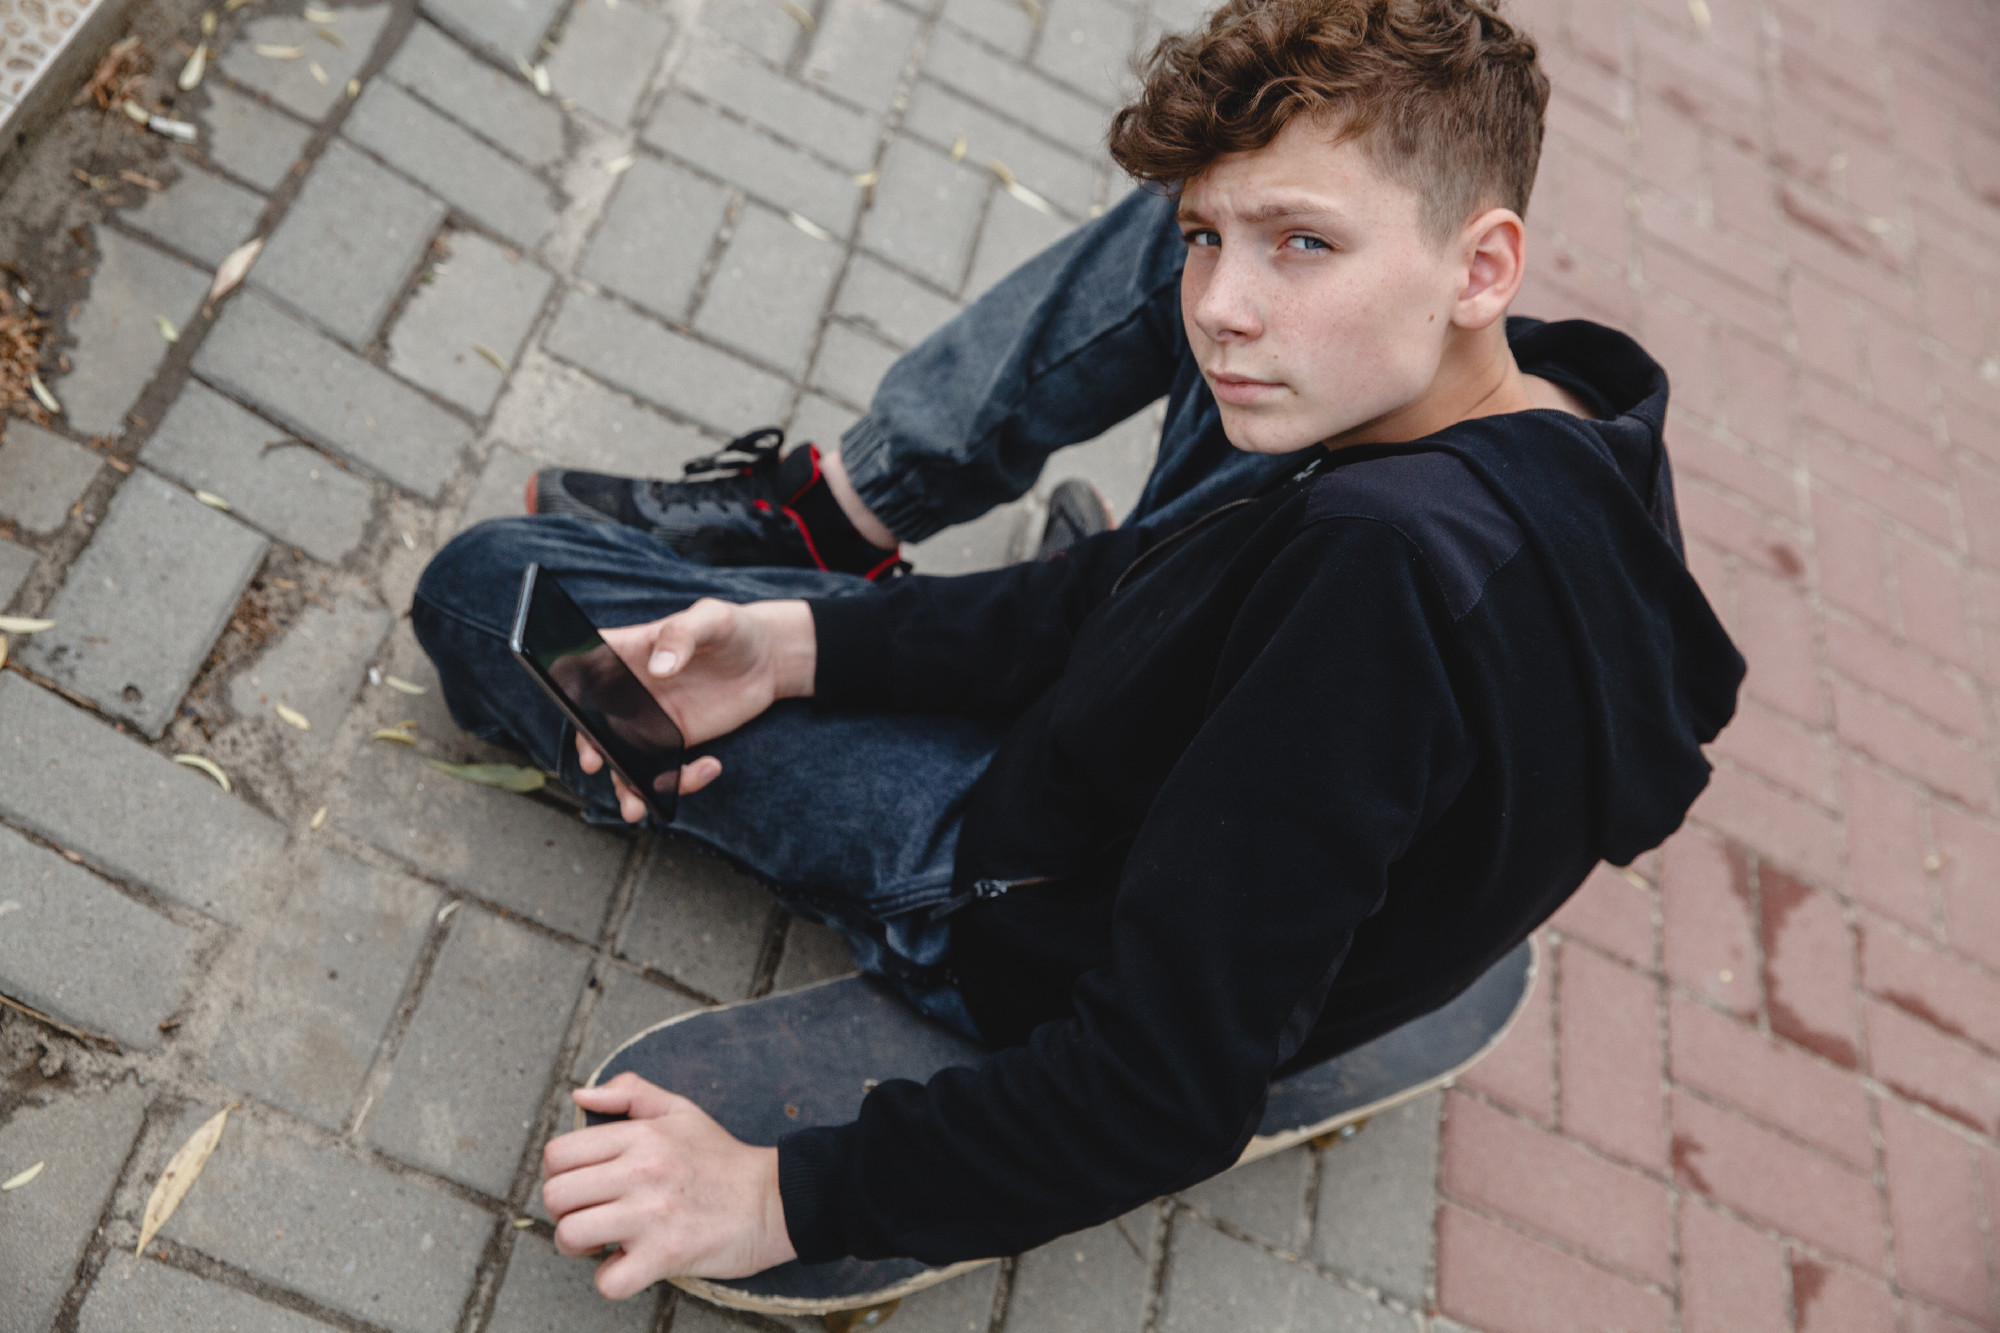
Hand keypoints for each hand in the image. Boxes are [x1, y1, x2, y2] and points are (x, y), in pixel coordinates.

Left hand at [542, 1073, 797, 1296]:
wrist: (774, 1200)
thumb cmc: (723, 1159)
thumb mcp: (680, 1110)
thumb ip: (630, 1094)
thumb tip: (580, 1093)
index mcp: (641, 1135)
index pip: (558, 1154)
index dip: (558, 1174)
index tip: (581, 1185)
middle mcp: (641, 1171)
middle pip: (556, 1196)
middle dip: (563, 1212)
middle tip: (589, 1214)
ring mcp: (652, 1215)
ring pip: (570, 1236)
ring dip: (579, 1246)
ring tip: (603, 1242)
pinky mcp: (667, 1255)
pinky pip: (608, 1280)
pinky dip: (611, 1280)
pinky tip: (628, 1265)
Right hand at [578, 598, 815, 820]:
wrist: (768, 659)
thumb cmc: (731, 629)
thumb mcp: (710, 620)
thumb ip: (682, 635)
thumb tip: (660, 667)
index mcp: (625, 653)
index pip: (584, 665)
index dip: (568, 685)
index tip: (570, 707)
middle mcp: (629, 691)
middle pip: (594, 722)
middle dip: (589, 747)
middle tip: (595, 762)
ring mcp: (650, 720)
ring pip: (624, 758)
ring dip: (624, 785)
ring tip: (634, 806)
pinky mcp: (676, 741)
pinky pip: (666, 771)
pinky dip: (681, 780)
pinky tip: (710, 766)